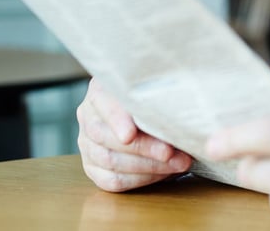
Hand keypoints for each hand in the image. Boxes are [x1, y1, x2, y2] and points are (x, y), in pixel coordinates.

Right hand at [76, 78, 192, 191]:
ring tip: (177, 163)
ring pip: (109, 161)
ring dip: (147, 166)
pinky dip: (140, 179)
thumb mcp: (161, 89)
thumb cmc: (160, 98)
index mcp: (101, 89)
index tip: (130, 134)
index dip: (116, 119)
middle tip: (171, 152)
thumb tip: (181, 113)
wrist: (156, 113)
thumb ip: (164, 95)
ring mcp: (88, 143)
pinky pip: (112, 180)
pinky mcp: (93, 167)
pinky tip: (163, 173)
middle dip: (143, 147)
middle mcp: (89, 115)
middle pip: (105, 136)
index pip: (102, 102)